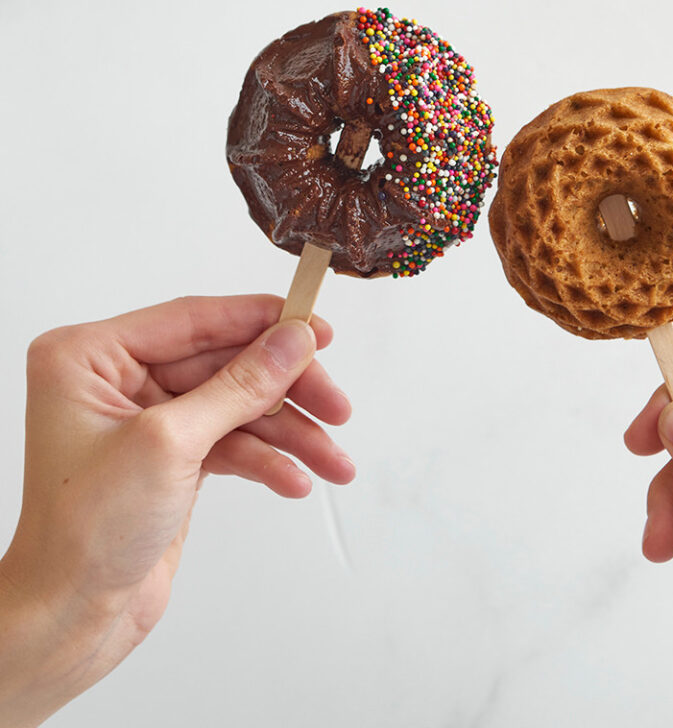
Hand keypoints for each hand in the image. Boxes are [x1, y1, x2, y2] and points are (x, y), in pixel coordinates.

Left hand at [0, 294, 353, 727]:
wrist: (70, 619)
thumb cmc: (82, 534)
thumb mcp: (169, 444)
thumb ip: (239, 385)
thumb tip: (292, 340)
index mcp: (91, 357)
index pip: (193, 320)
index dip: (260, 320)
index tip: (314, 326)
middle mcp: (119, 380)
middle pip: (227, 364)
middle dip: (286, 390)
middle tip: (336, 405)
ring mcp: (149, 419)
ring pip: (239, 406)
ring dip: (290, 434)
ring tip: (333, 460)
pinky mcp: (174, 456)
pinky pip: (235, 441)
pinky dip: (268, 460)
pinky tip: (296, 480)